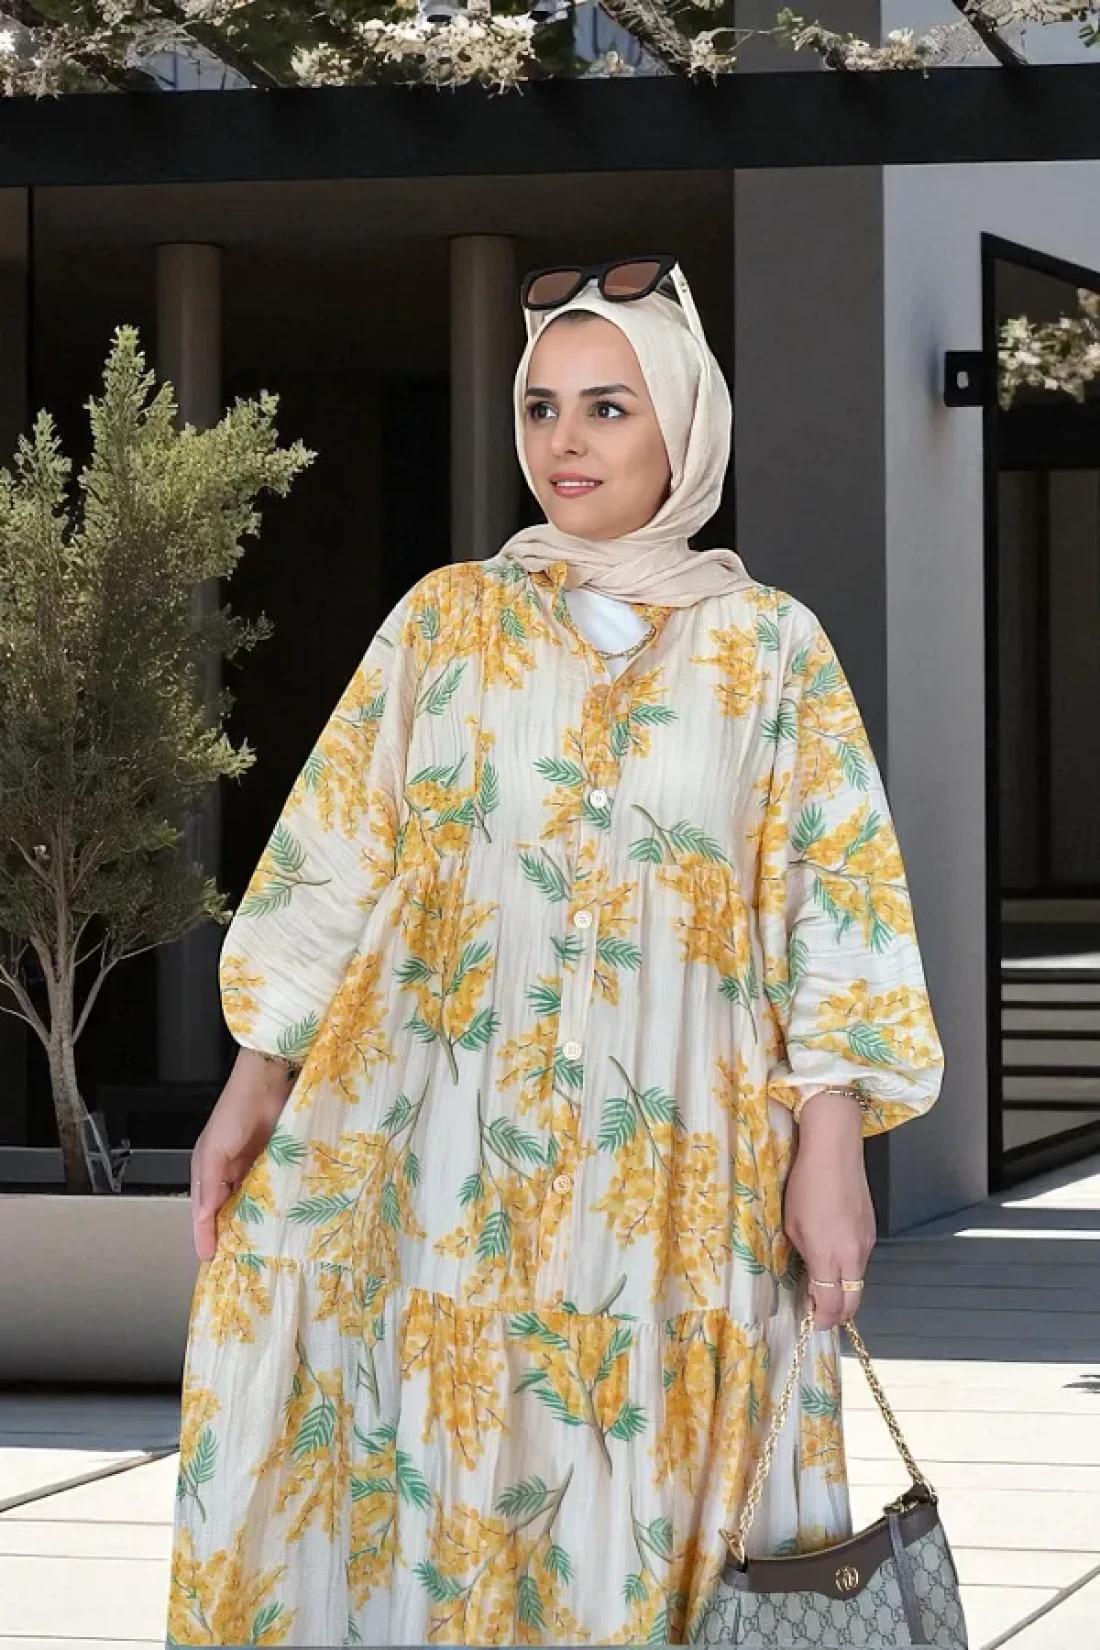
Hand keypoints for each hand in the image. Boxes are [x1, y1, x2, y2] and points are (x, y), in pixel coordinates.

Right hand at [190, 1051, 293, 1261]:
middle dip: (229, 1232)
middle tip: (237, 1260)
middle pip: (226, 1210)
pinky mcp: (273, 1163)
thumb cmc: (235, 1111)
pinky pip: (270, 1190)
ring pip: (249, 1204)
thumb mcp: (215, 1149)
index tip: (209, 1258)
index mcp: (206, 1171)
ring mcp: (251, 1168)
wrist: (267, 1084)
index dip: (205, 1234)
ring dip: (252, 1222)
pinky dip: (272, 1205)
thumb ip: (211, 1183)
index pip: (203, 1211)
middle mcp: (228, 1173)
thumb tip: (205, 1216)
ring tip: (258, 1248)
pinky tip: (278, 1220)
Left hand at [783, 1090, 874, 1330]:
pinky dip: (849, 1269)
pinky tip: (834, 1258)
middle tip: (820, 1315)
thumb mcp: (792, 1226)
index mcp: (829, 1256)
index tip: (810, 1321)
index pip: (832, 1305)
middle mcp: (853, 1255)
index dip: (821, 1319)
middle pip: (853, 1303)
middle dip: (837, 1316)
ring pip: (858, 1282)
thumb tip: (811, 1281)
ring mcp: (866, 1243)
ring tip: (822, 1285)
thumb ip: (804, 1259)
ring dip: (843, 1290)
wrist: (835, 1151)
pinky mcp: (872, 1231)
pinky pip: (861, 1261)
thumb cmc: (805, 1184)